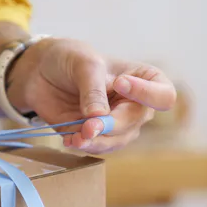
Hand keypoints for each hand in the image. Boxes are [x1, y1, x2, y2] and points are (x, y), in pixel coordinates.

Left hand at [7, 38, 175, 153]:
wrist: (41, 71)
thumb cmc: (70, 58)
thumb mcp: (84, 65)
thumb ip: (93, 91)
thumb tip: (100, 120)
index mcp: (145, 80)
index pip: (164, 96)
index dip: (147, 94)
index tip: (120, 84)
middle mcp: (136, 105)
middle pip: (135, 123)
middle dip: (111, 126)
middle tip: (87, 127)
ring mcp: (116, 123)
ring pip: (117, 141)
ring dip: (97, 142)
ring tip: (76, 138)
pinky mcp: (96, 135)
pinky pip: (97, 148)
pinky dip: (84, 146)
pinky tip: (70, 140)